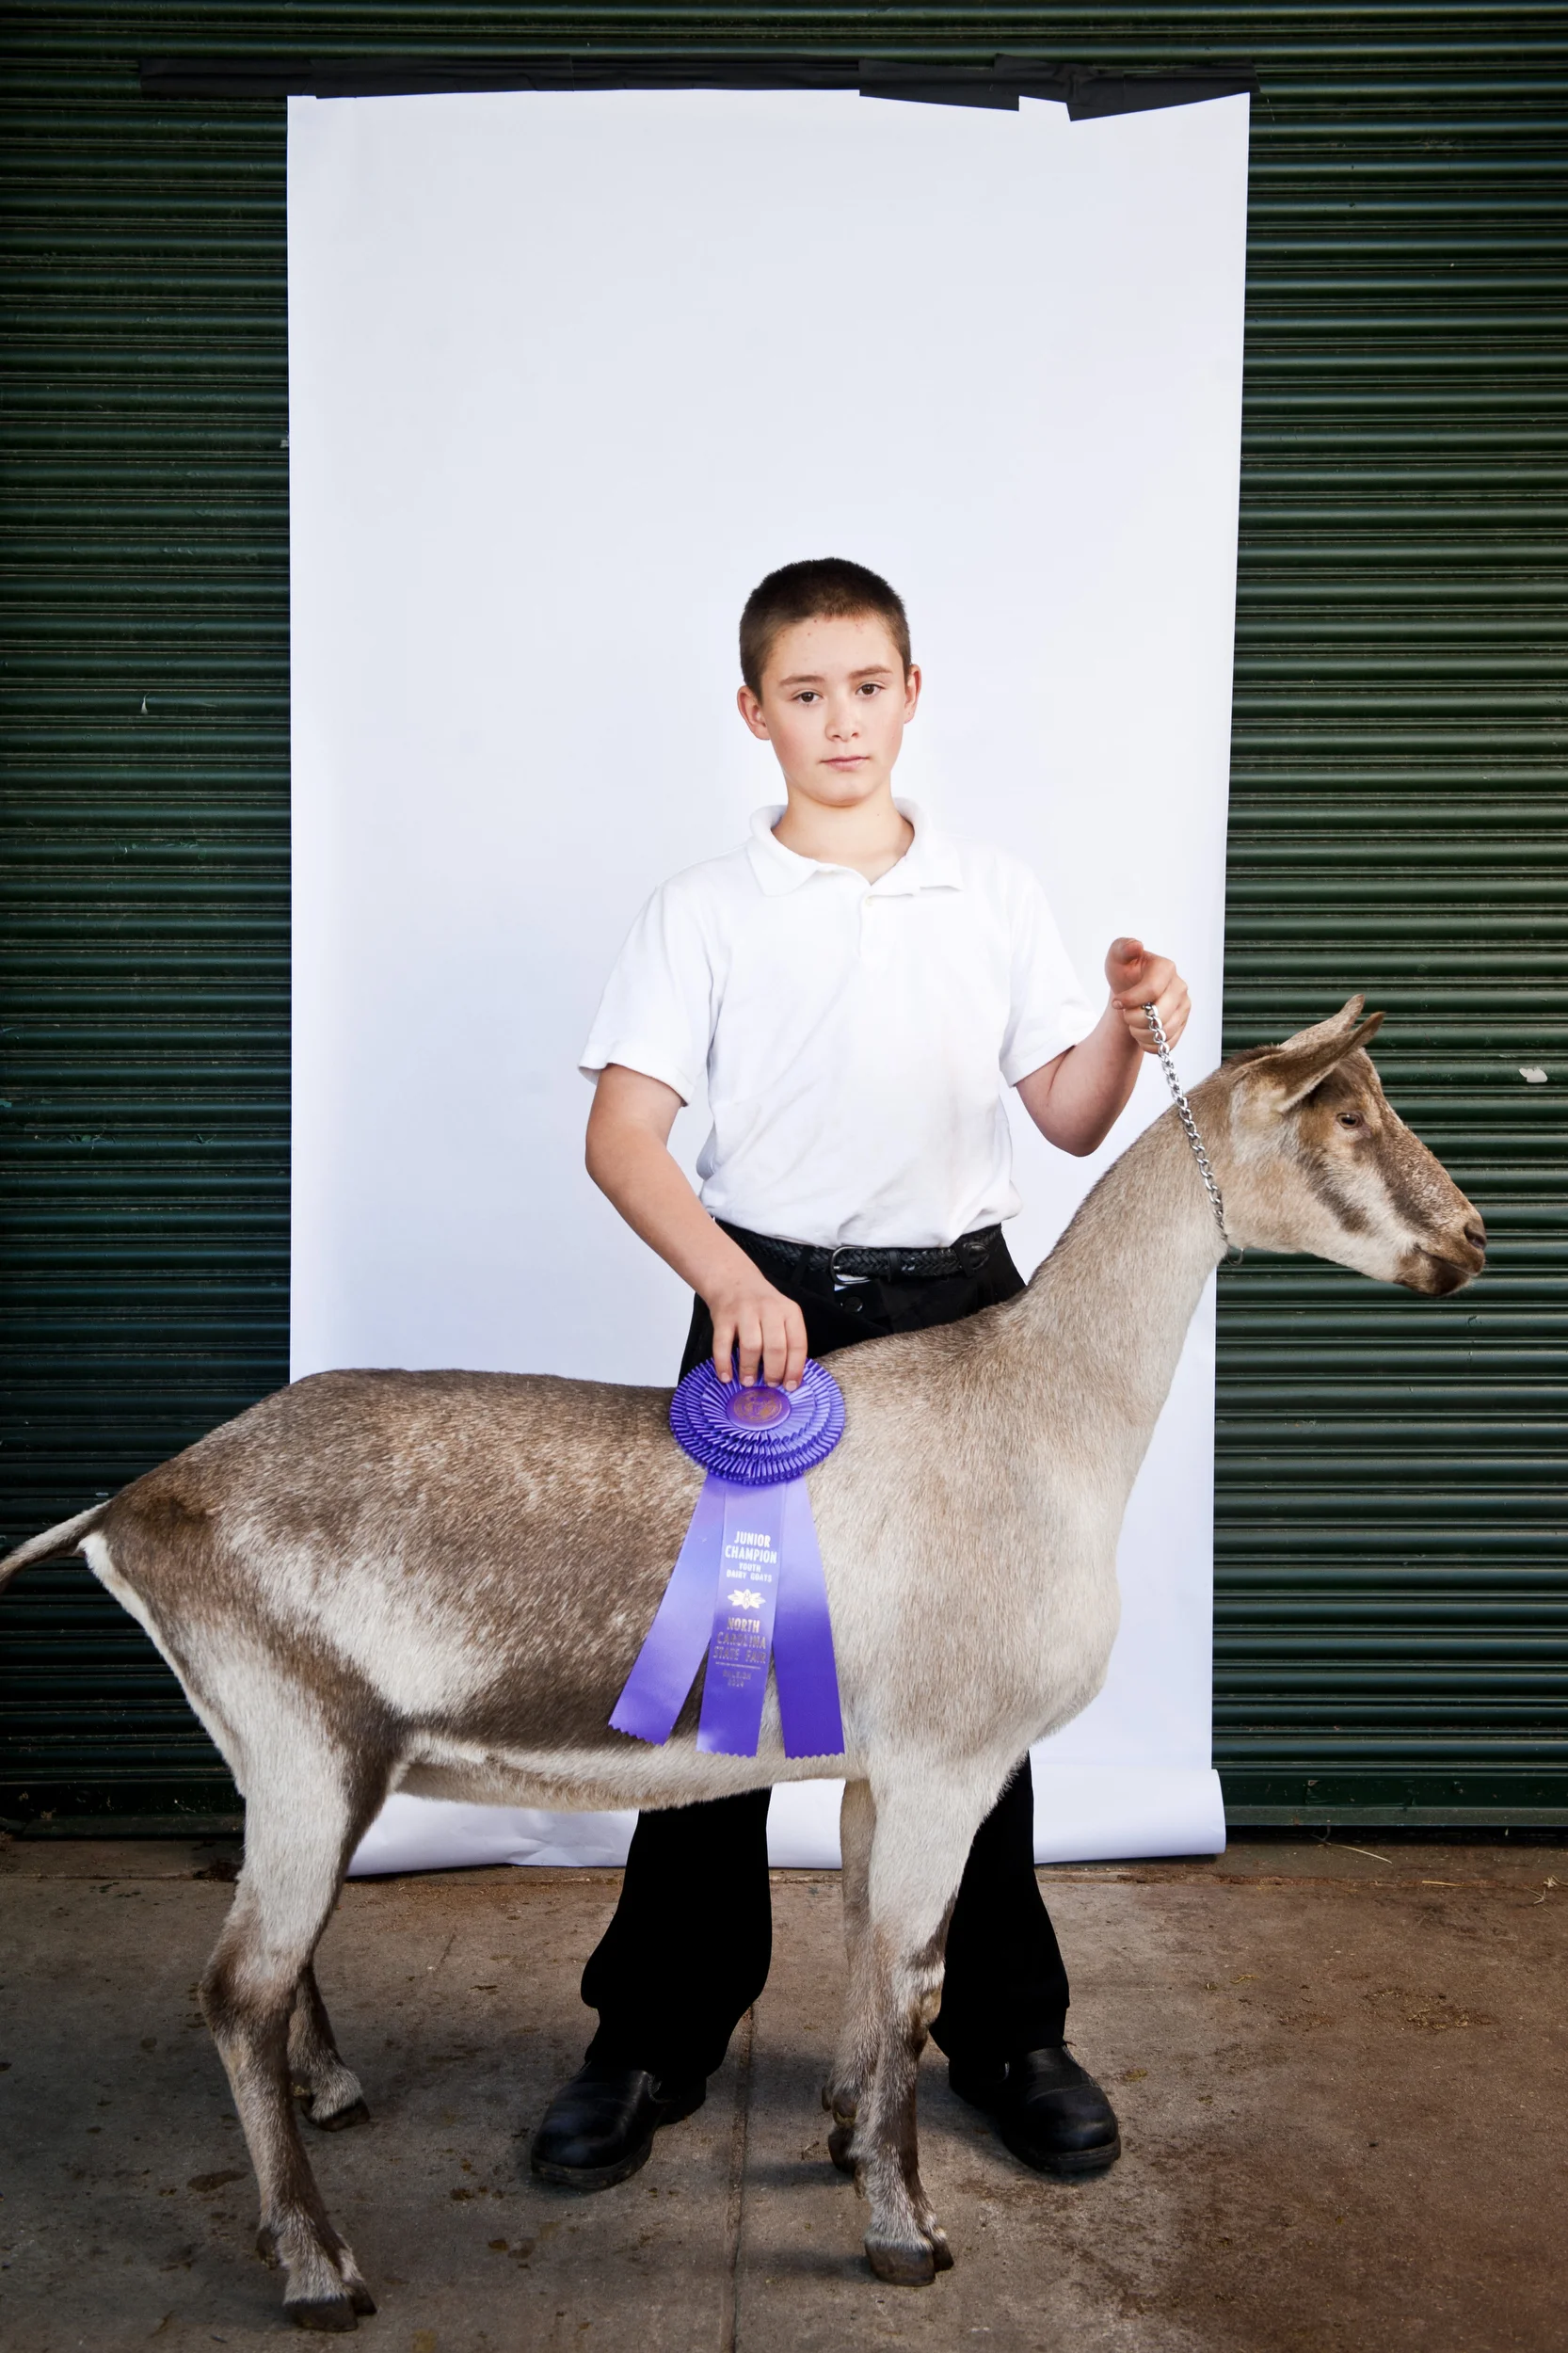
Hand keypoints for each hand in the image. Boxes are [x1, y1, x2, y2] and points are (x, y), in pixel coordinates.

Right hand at [705, 1267, 808, 1391]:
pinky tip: (726, 1376)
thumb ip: (787, 1340)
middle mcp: (769, 1310)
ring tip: (749, 1382)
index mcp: (789, 1312)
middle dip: (774, 1372)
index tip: (791, 1386)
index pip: (797, 1344)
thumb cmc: (762, 1305)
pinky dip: (724, 1364)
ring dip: (750, 1369)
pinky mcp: (723, 1317)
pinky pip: (723, 1345)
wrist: (734, 1280)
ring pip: (751, 1347)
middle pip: (775, 1347)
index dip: (795, 1368)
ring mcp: (745, 1312)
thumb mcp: (783, 1315)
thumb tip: (787, 1377)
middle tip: (770, 1385)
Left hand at [1105, 937, 1189, 1054]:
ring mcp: (1184, 1005)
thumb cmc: (1125, 974)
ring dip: (1141, 1033)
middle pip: (1160, 1014)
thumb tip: (1136, 945)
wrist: (1131, 991)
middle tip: (1125, 1015)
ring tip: (1133, 1024)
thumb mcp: (1117, 958)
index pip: (1152, 990)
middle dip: (1135, 1019)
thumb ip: (1122, 948)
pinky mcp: (1183, 1023)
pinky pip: (1169, 1043)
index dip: (1131, 1001)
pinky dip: (1150, 1045)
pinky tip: (1141, 1035)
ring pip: (1164, 1031)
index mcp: (1166, 967)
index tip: (1117, 1003)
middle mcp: (1180, 986)